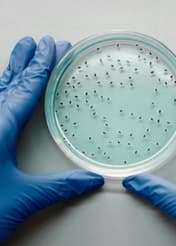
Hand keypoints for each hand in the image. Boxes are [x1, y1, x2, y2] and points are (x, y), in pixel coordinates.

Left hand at [0, 37, 103, 243]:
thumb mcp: (25, 197)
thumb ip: (61, 187)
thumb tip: (92, 181)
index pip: (26, 88)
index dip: (42, 67)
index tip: (52, 48)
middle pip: (10, 82)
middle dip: (28, 61)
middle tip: (39, 44)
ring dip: (13, 71)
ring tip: (23, 53)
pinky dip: (3, 91)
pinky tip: (5, 90)